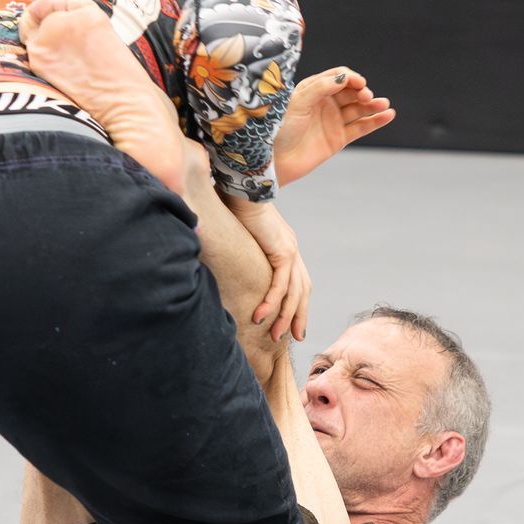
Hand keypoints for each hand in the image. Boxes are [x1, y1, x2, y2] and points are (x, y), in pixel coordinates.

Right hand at [223, 197, 310, 341]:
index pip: (297, 280)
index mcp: (284, 246)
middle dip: (299, 315)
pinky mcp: (283, 250)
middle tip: (295, 337)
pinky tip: (261, 316)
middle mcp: (291, 249)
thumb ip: (238, 251)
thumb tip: (221, 260)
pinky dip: (272, 302)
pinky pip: (280, 284)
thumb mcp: (239, 235)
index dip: (297, 302)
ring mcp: (290, 250)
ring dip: (285, 316)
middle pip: (302, 290)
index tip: (293, 322)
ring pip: (293, 292)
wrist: (241, 187)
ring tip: (275, 335)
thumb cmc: (234, 205)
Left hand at [273, 68, 394, 185]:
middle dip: (362, 92)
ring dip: (373, 105)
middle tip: (366, 97)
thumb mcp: (297, 103)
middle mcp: (325, 102)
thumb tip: (344, 77)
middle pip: (351, 91)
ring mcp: (333, 120)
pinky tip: (388, 114)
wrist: (273, 161)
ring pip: (359, 109)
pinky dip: (375, 121)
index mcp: (312, 89)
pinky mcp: (339, 138)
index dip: (350, 78)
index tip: (358, 83)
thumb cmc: (278, 129)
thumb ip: (320, 88)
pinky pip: (361, 127)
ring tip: (384, 104)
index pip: (338, 76)